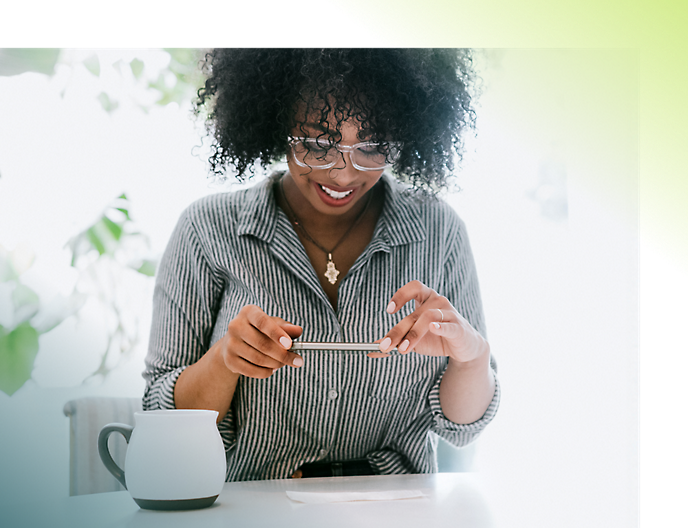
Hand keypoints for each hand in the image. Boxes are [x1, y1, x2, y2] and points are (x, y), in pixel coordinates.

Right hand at [214, 305, 303, 378]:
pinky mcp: (229, 360)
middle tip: (298, 361)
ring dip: (276, 364)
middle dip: (283, 355)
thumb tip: (299, 331)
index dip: (276, 334)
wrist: (234, 343)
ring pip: (258, 359)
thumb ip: (287, 327)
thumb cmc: (259, 330)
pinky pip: (251, 371)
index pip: (263, 322)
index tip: (289, 345)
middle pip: (262, 344)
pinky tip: (272, 369)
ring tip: (284, 363)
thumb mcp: (274, 324)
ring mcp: (230, 344)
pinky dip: (266, 372)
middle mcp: (236, 326)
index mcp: (248, 312)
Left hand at [371, 281, 488, 363]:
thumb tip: (371, 349)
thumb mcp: (412, 339)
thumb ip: (395, 341)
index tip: (389, 310)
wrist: (463, 349)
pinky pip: (449, 325)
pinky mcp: (460, 327)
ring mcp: (450, 313)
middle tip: (386, 345)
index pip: (413, 287)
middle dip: (398, 330)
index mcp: (426, 298)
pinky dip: (440, 326)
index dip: (400, 295)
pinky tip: (433, 328)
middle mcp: (438, 301)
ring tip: (403, 349)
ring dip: (413, 334)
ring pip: (428, 317)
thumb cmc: (436, 338)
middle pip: (414, 313)